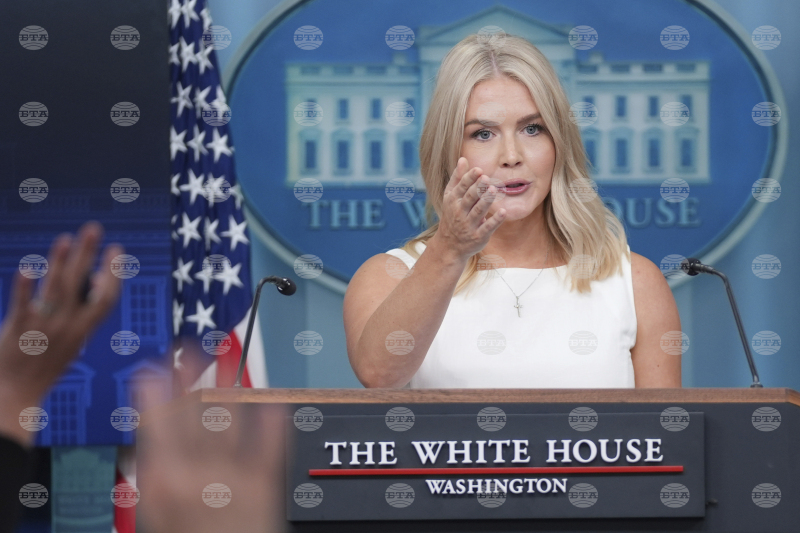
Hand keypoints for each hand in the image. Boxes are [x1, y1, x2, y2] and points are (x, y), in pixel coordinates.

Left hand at [0, 221, 122, 445]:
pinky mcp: (18, 330)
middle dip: (88, 254)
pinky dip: (25, 287)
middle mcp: (67, 327)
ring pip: (55, 289)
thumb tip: (93, 278)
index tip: (116, 250)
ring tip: (65, 239)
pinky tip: (28, 268)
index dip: (113, 273)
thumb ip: (84, 310)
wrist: (15, 394)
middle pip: (82, 285)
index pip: (106, 298)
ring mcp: (44, 328)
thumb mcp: (74, 339)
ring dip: (60, 262)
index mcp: (83, 330)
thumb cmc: (45, 364)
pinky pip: (23, 305)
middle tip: (93, 229)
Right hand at [136, 345, 285, 532]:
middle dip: (189, 373)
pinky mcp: (265, 483)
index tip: (152, 368)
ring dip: (229, 381)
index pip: (153, 424)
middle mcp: (195, 473)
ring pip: (228, 417)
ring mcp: (232, 475)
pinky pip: (269, 442)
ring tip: (228, 355)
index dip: (153, 391)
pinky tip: (273, 398)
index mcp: (161, 483)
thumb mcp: (156, 519)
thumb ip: (156, 481)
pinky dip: (272, 418)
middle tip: (190, 347)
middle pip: (190, 411)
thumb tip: (153, 453)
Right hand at [432, 157, 505, 260]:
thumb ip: (458, 178)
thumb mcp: (451, 197)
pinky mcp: (478, 236)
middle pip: (469, 198)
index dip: (469, 179)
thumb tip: (463, 159)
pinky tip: (503, 212)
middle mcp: (459, 212)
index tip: (478, 170)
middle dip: (477, 188)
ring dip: (485, 201)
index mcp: (453, 201)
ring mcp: (469, 225)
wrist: (449, 246)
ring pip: (478, 212)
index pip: (461, 188)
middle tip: (486, 178)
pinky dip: (495, 221)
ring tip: (493, 190)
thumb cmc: (452, 216)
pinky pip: (487, 228)